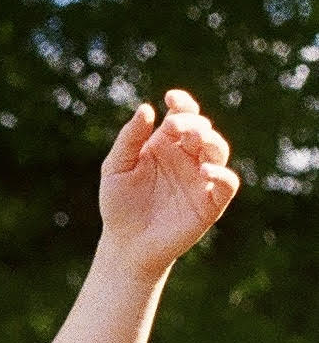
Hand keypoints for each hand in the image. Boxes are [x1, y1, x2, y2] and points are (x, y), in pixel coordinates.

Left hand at [98, 89, 239, 276]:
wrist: (125, 244)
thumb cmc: (119, 204)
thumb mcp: (116, 168)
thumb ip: (129, 139)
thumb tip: (146, 108)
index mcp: (166, 143)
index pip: (182, 115)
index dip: (182, 103)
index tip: (171, 98)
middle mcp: (188, 156)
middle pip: (202, 129)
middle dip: (193, 123)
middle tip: (175, 127)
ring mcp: (201, 178)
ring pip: (219, 150)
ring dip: (211, 142)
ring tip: (195, 142)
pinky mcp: (211, 202)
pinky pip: (227, 183)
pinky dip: (221, 175)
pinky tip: (205, 171)